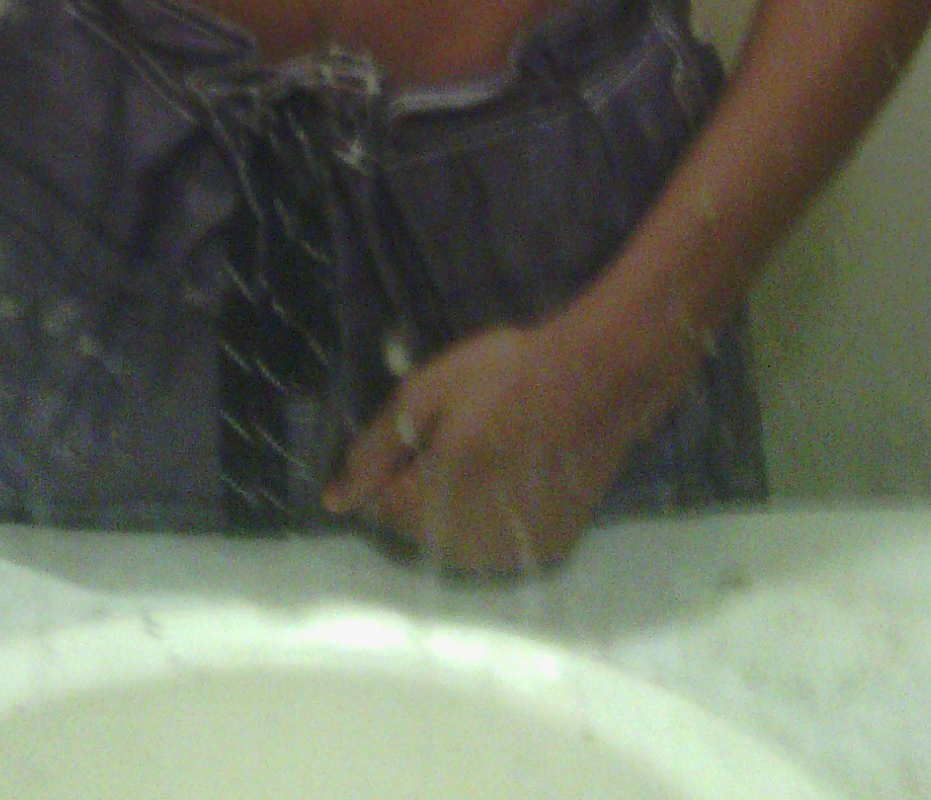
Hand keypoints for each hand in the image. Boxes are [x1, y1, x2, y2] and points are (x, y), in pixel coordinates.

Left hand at [323, 308, 690, 579]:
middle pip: (416, 530)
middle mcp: (469, 547)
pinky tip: (516, 476)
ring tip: (488, 452)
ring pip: (456, 544)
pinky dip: (494, 519)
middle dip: (422, 489)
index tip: (424, 433)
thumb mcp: (426, 393)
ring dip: (456, 508)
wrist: (597, 380)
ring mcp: (512, 555)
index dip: (394, 467)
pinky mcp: (547, 551)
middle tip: (458, 435)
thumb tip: (333, 499)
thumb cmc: (505, 375)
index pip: (380, 509)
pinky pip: (498, 546)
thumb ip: (375, 450)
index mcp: (433, 506)